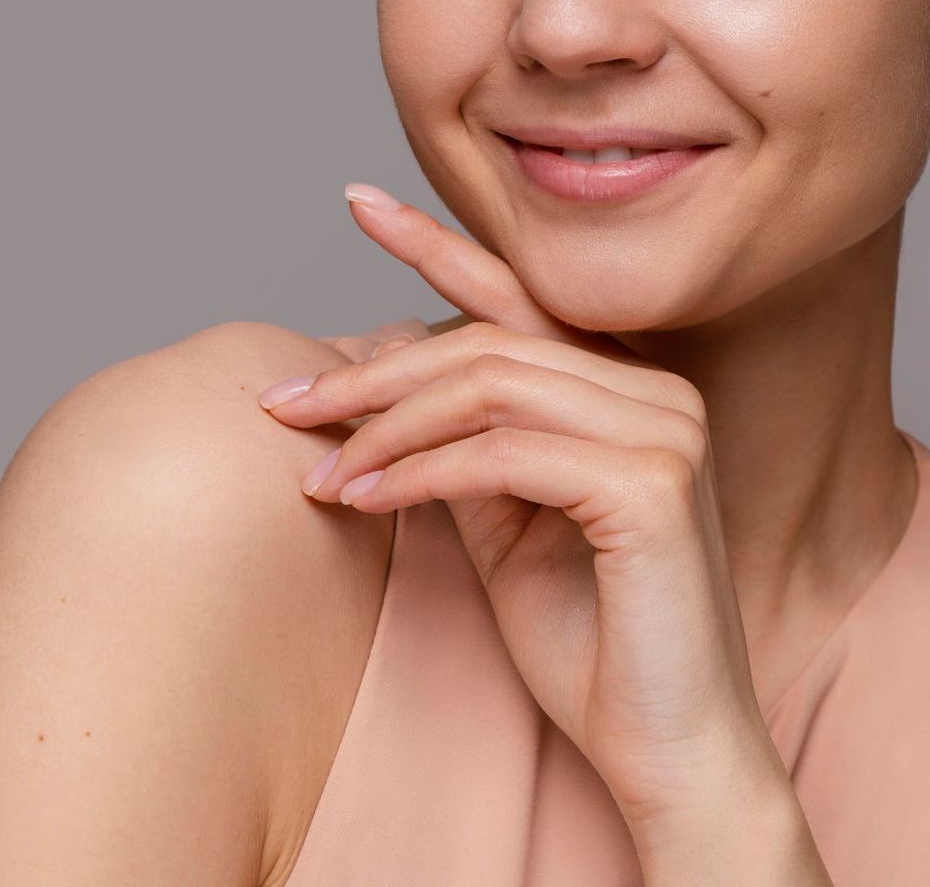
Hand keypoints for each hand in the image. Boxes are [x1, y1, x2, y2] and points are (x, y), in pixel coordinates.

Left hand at [259, 189, 792, 843]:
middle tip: (285, 401)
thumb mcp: (505, 523)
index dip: (437, 245)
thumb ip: (461, 445)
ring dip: (383, 427)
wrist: (666, 749)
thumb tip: (379, 388)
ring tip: (316, 468)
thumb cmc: (589, 637)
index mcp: (630, 388)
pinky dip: (417, 472)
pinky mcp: (652, 486)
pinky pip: (500, 453)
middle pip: (485, 343)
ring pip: (486, 386)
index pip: (519, 298)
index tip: (359, 202)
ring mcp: (665, 431)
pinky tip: (361, 499)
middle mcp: (658, 391)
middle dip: (372, 372)